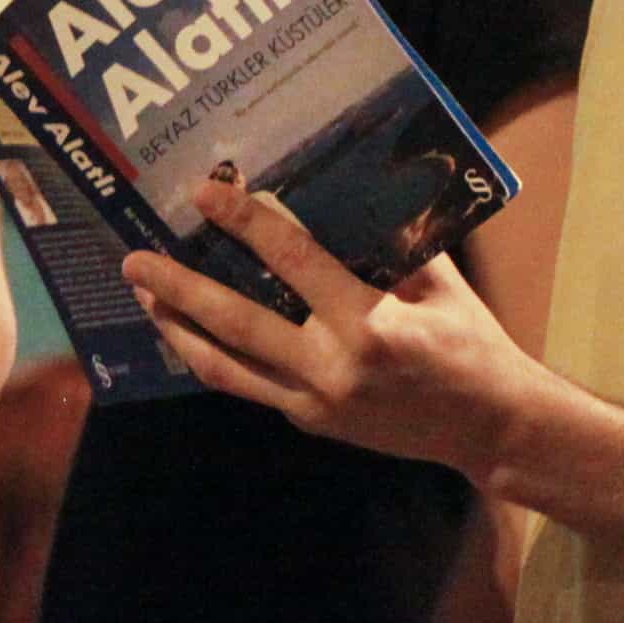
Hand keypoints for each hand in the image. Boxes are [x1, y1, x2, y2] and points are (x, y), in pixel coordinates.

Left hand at [127, 181, 543, 478]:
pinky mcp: (309, 420)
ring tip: (143, 297)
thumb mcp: (438, 284)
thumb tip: (338, 194)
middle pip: (235, 323)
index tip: (206, 194)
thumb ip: (388, 244)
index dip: (246, 224)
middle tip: (134, 261)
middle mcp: (331, 366)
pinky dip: (211, 358)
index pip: (293, 263)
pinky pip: (247, 385)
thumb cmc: (470, 343)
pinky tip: (186, 332)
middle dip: (178, 290)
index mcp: (368, 324)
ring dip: (178, 329)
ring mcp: (314, 401)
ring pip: (225, 366)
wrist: (489, 428)